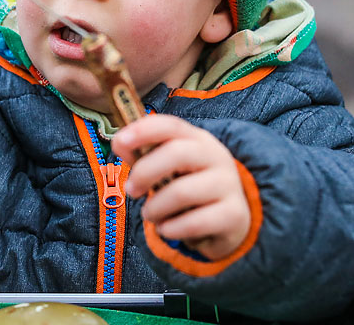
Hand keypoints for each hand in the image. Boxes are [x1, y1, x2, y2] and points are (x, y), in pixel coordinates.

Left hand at [112, 114, 250, 260]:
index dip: (143, 130)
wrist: (230, 221)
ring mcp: (229, 185)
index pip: (171, 125)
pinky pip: (193, 223)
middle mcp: (217, 157)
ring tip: (152, 215)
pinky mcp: (234, 215)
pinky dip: (171, 228)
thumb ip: (144, 155)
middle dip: (144, 172)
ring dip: (155, 208)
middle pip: (176, 153)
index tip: (119, 142)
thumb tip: (120, 143)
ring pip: (182, 192)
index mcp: (198, 140)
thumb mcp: (170, 168)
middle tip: (132, 190)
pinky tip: (167, 229)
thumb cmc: (190, 189)